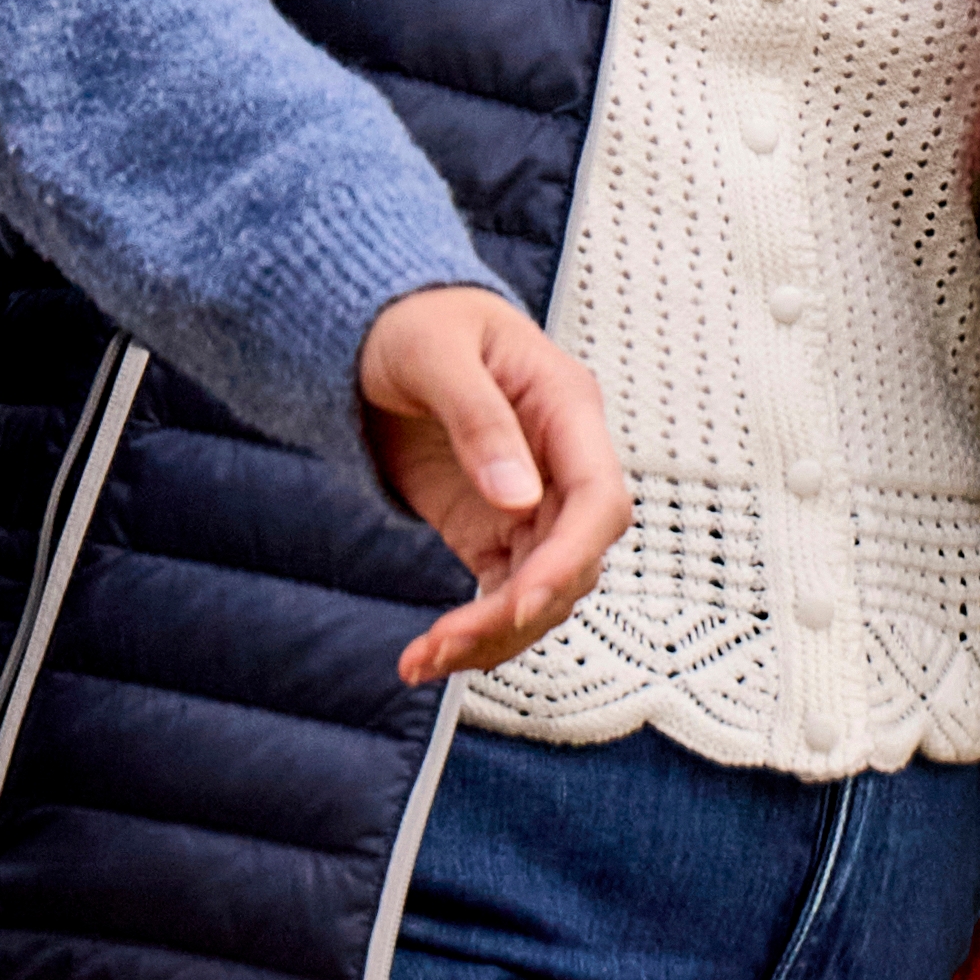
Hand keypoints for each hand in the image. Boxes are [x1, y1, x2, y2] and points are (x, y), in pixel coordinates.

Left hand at [352, 282, 625, 686]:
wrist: (381, 329)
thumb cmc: (416, 320)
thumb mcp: (435, 352)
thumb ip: (479, 419)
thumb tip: (520, 499)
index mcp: (566, 407)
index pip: (599, 499)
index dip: (569, 558)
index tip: (519, 603)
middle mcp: (562, 463)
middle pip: (574, 560)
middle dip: (517, 611)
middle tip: (448, 643)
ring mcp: (533, 502)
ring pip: (542, 590)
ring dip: (492, 635)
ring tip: (422, 659)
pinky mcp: (495, 530)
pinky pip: (502, 594)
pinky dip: (473, 631)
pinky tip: (427, 656)